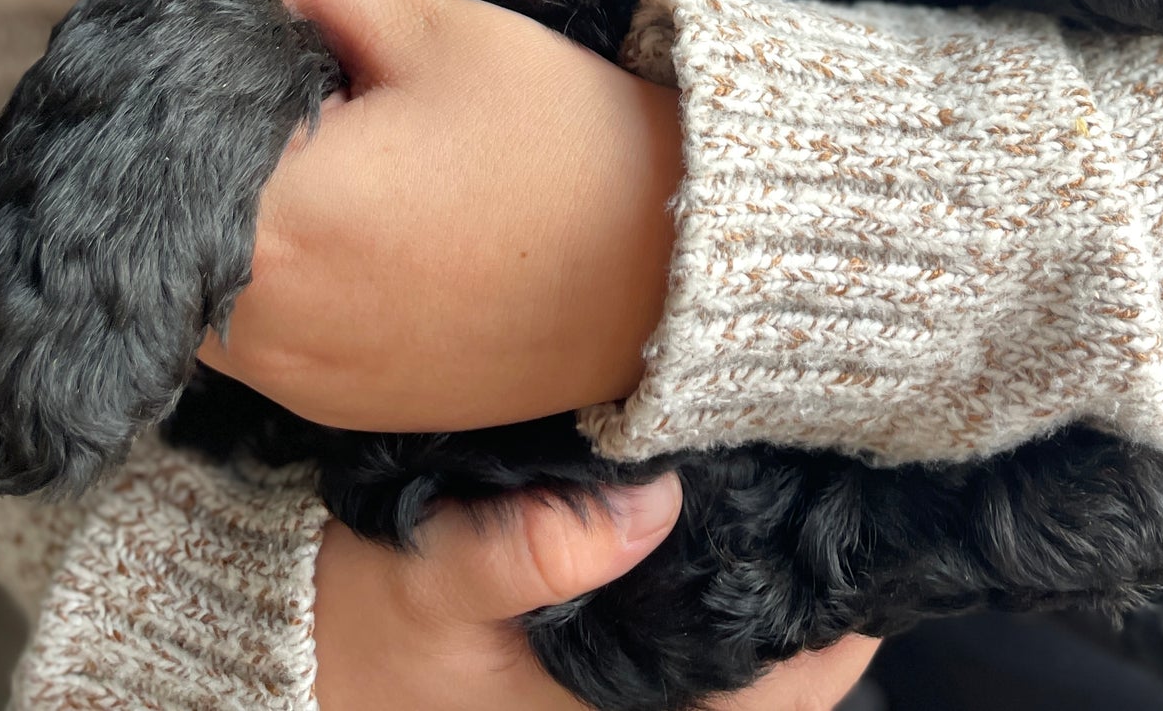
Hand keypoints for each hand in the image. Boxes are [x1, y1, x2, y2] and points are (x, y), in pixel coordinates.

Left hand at [199, 0, 683, 431]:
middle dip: (192, 151)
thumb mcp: (441, 28)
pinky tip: (334, 229)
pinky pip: (251, 339)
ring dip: (219, 223)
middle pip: (159, 221)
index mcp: (282, 215)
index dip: (175, 78)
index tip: (218, 40)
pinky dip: (263, 280)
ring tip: (302, 161)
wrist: (673, 271)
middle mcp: (269, 319)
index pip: (156, 138)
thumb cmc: (560, 140)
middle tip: (264, 91)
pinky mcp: (339, 407)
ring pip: (192, 288)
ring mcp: (300, 378)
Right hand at [313, 473, 879, 710]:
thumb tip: (652, 495)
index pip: (772, 701)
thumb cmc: (357, 630)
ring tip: (815, 475)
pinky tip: (735, 495)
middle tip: (858, 481)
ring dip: (777, 579)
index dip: (838, 635)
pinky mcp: (600, 656)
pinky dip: (724, 569)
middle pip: (776, 678)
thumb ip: (529, 543)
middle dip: (822, 594)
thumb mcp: (429, 579)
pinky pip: (693, 627)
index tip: (876, 544)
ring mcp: (618, 694)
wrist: (286, 645)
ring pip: (739, 652)